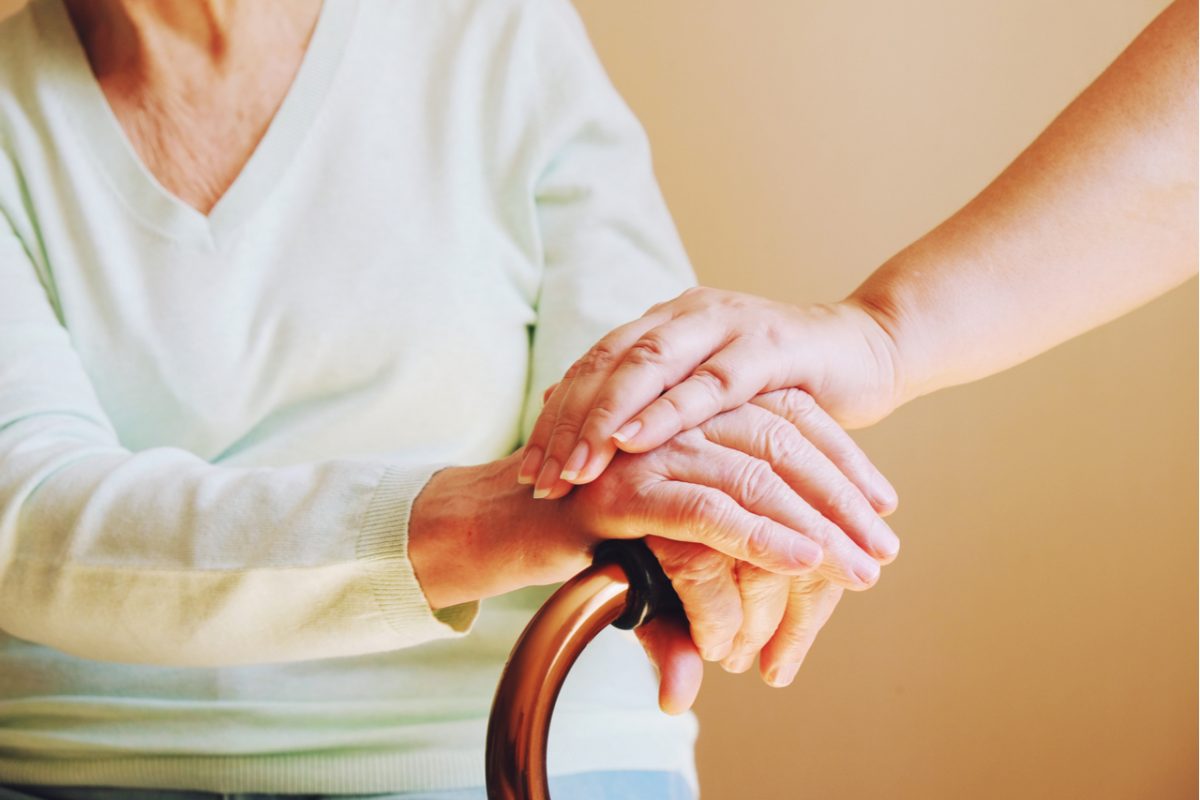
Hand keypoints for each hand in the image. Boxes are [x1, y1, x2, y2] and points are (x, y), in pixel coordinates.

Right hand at [409, 389, 896, 711]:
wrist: (499, 525)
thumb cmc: (585, 532)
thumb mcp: (663, 542)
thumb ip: (711, 562)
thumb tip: (754, 614)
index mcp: (694, 407)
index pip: (788, 419)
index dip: (841, 461)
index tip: (882, 508)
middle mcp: (678, 415)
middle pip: (783, 439)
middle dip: (841, 497)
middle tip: (883, 548)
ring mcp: (651, 447)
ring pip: (754, 471)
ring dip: (817, 522)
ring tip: (861, 567)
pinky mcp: (624, 488)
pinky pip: (705, 508)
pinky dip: (759, 534)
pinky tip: (802, 561)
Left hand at [517, 288, 903, 499]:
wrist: (866, 351)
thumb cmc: (780, 387)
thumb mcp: (708, 396)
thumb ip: (656, 408)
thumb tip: (587, 443)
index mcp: (664, 323)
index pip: (593, 366)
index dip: (555, 417)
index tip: (527, 470)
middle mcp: (686, 314)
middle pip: (607, 363)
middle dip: (568, 424)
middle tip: (539, 479)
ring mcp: (726, 325)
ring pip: (647, 366)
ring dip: (605, 421)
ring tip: (574, 469)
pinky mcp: (769, 348)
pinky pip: (708, 382)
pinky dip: (667, 412)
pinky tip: (634, 440)